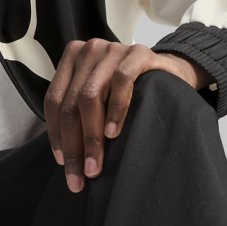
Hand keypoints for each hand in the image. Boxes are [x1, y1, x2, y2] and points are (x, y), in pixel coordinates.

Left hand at [44, 39, 203, 192]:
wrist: (173, 72)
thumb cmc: (133, 89)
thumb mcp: (100, 95)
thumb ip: (80, 112)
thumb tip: (65, 157)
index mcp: (72, 59)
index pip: (54, 100)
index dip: (55, 134)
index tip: (62, 162)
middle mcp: (88, 51)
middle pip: (70, 103)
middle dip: (72, 145)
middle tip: (78, 175)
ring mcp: (112, 50)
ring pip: (89, 96)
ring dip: (91, 137)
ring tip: (95, 165)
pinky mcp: (138, 53)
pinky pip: (121, 82)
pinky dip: (115, 110)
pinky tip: (113, 133)